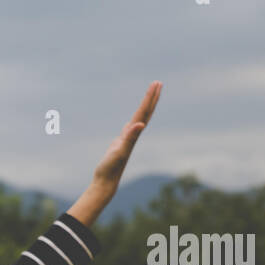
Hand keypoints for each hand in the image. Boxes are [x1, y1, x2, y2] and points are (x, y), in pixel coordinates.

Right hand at [67, 81, 161, 226]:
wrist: (106, 181)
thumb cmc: (111, 168)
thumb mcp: (120, 151)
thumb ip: (130, 137)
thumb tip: (140, 124)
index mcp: (133, 134)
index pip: (144, 112)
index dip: (149, 98)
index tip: (155, 83)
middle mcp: (133, 135)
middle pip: (145, 114)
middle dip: (151, 98)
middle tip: (157, 83)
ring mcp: (127, 140)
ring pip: (138, 120)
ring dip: (144, 108)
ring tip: (148, 98)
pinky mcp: (119, 145)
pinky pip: (128, 130)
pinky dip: (132, 123)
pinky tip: (131, 123)